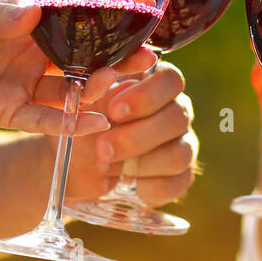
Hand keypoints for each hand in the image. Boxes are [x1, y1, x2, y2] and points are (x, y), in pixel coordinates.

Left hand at [0, 0, 156, 149]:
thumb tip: (28, 11)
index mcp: (22, 18)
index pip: (72, 14)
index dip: (104, 15)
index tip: (139, 14)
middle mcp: (30, 49)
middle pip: (81, 54)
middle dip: (113, 57)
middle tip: (146, 60)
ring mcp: (22, 81)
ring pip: (70, 88)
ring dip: (97, 91)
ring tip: (126, 94)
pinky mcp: (8, 111)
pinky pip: (45, 119)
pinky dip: (69, 122)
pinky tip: (95, 123)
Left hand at [65, 61, 198, 204]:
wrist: (78, 162)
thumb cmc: (86, 122)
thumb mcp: (84, 103)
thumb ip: (95, 86)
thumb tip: (106, 74)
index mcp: (158, 86)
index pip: (171, 80)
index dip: (147, 95)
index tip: (115, 110)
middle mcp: (177, 112)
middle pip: (178, 118)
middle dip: (136, 136)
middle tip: (102, 146)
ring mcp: (183, 144)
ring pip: (180, 153)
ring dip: (139, 163)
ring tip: (105, 165)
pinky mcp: (180, 176)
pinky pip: (177, 183)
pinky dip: (147, 186)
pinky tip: (122, 182)